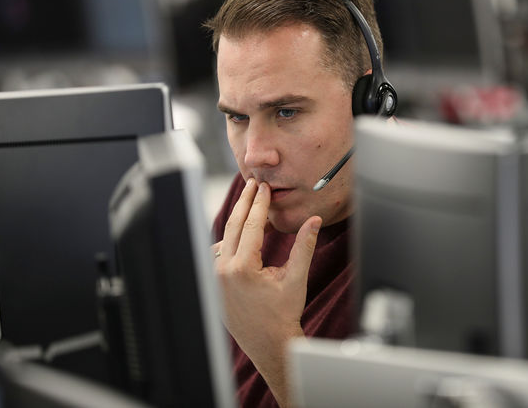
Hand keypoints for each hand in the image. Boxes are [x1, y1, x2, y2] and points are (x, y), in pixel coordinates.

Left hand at [213, 178, 321, 406]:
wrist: (269, 344)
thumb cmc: (283, 315)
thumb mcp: (296, 279)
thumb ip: (304, 246)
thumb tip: (313, 221)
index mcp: (243, 268)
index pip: (251, 225)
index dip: (259, 204)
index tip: (264, 188)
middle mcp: (224, 271)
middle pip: (233, 225)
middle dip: (244, 202)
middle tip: (252, 184)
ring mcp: (215, 278)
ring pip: (223, 238)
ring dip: (235, 219)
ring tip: (247, 201)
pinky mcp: (213, 284)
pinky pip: (218, 253)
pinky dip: (228, 239)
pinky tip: (239, 231)